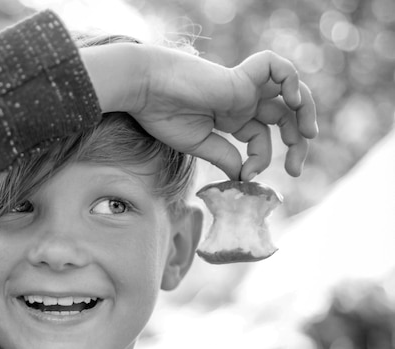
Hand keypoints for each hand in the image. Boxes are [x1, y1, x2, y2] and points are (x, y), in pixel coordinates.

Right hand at [82, 45, 317, 180]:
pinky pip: (276, 67)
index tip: (247, 176)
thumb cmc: (162, 115)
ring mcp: (244, 86)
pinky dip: (291, 81)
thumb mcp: (198, 144)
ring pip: (290, 91)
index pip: (261, 137)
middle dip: (297, 142)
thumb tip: (244, 176)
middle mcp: (242, 101)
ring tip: (309, 135)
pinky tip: (293, 103)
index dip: (262, 159)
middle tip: (295, 169)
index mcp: (231, 117)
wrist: (145, 90)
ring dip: (306, 112)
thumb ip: (224, 156)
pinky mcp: (241, 74)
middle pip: (284, 117)